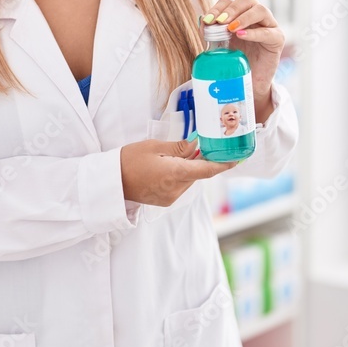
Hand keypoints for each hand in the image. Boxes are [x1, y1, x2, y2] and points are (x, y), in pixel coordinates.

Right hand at [120, 137, 236, 206]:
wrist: (111, 183)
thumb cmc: (129, 160)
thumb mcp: (154, 146)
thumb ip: (179, 147)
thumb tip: (197, 145)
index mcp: (175, 173)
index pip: (207, 170)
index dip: (223, 165)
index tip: (236, 159)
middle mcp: (176, 189)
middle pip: (198, 174)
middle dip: (200, 160)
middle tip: (200, 145)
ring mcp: (171, 197)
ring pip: (189, 180)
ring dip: (189, 168)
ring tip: (173, 155)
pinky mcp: (165, 201)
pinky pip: (180, 186)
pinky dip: (179, 176)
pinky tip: (167, 166)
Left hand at [201, 0, 284, 105]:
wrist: (249, 84)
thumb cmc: (235, 63)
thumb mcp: (220, 46)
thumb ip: (212, 34)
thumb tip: (203, 21)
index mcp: (240, 15)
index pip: (229, 1)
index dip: (218, 7)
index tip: (208, 20)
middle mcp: (256, 17)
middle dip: (231, 8)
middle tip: (220, 22)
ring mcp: (269, 26)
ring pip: (261, 10)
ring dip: (243, 17)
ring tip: (231, 28)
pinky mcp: (277, 40)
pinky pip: (268, 32)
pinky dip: (254, 33)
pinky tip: (241, 36)